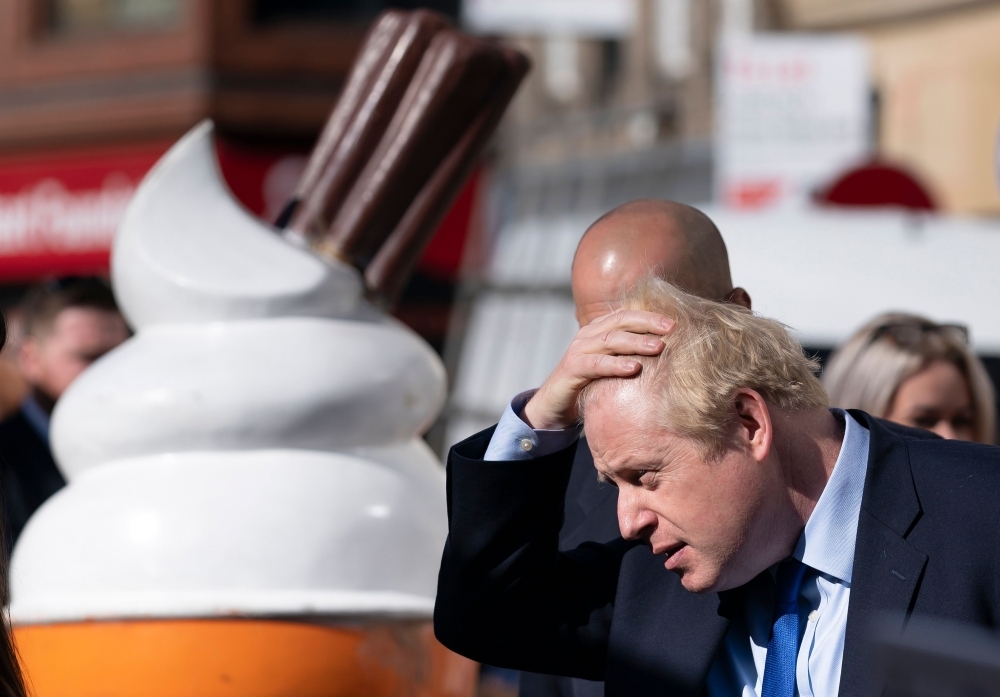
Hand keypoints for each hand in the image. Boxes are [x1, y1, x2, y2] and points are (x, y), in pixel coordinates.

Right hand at [522, 310, 673, 429]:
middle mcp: (588, 335)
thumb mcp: (612, 367)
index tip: (674, 322)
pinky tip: (634, 368)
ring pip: (610, 339)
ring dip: (636, 342)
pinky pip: (596, 364)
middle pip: (620, 321)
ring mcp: (578, 351)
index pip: (627, 315)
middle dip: (647, 323)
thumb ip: (631, 356)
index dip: (650, 316)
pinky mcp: (572, 369)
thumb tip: (667, 354)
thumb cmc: (590, 385)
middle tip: (671, 329)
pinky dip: (615, 365)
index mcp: (599, 330)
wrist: (554, 405)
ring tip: (659, 347)